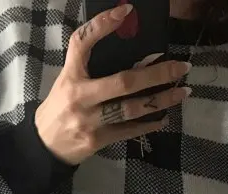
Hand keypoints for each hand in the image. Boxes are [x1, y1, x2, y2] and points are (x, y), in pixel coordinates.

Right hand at [35, 5, 190, 165]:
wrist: (45, 145)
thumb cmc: (61, 107)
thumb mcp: (68, 80)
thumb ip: (93, 68)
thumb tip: (135, 55)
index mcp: (71, 75)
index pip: (83, 42)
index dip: (102, 24)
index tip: (126, 11)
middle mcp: (80, 96)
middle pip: (124, 82)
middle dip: (157, 73)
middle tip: (181, 67)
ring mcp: (90, 120)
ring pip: (132, 108)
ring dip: (161, 100)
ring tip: (182, 92)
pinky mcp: (97, 140)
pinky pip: (128, 131)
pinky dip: (148, 124)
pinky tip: (164, 118)